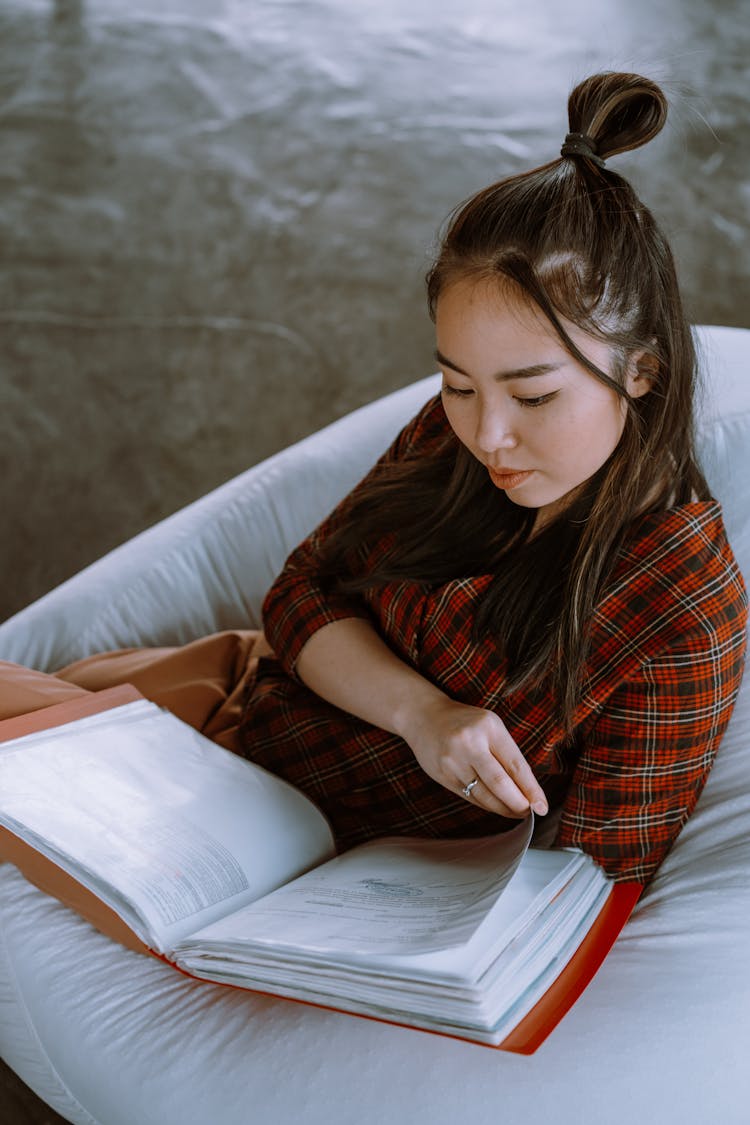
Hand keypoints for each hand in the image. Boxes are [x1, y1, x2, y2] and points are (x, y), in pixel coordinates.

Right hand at [400, 696, 547, 817]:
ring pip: (484, 795)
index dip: (531, 790)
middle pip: (500, 784)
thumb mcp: (490, 726)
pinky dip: (487, 805)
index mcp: (488, 727)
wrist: (423, 716)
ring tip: (516, 812)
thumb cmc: (466, 722)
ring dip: (504, 809)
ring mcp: (453, 761)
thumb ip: (506, 753)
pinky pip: (470, 797)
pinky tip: (497, 806)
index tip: (543, 806)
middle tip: (530, 812)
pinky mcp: (443, 776)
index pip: (515, 765)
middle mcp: (470, 744)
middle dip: (519, 804)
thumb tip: (528, 790)